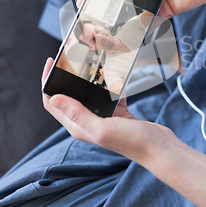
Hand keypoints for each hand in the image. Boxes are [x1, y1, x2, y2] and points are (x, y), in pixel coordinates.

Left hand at [42, 58, 175, 161]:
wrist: (158, 147)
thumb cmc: (132, 142)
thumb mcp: (102, 127)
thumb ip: (78, 113)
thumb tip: (53, 98)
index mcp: (78, 126)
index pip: (52, 103)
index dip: (47, 83)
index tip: (50, 63)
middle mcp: (87, 122)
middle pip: (68, 96)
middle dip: (65, 77)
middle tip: (69, 59)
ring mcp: (102, 117)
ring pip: (88, 93)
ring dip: (87, 79)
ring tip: (90, 63)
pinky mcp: (117, 113)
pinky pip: (108, 94)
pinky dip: (110, 82)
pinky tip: (115, 73)